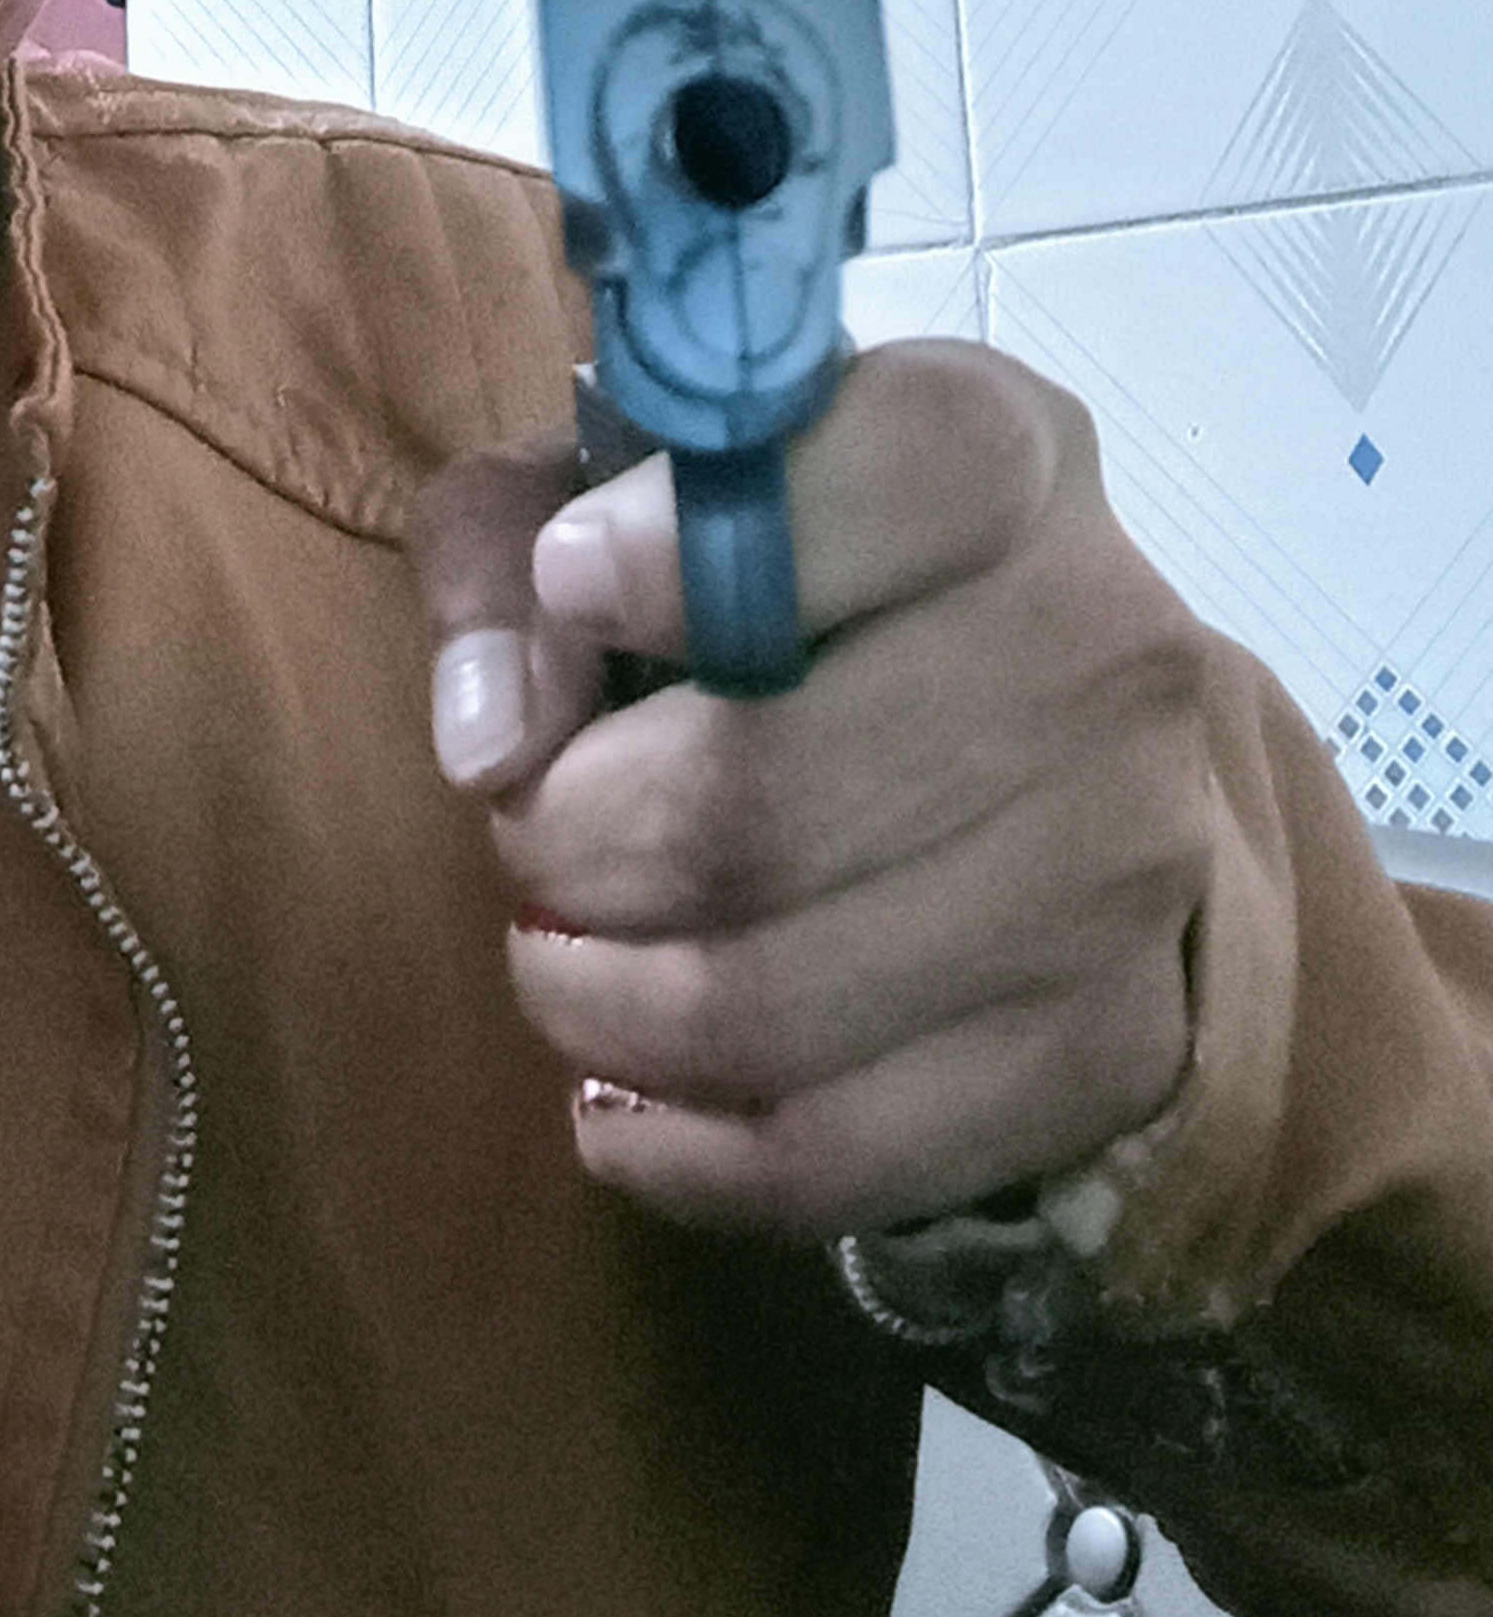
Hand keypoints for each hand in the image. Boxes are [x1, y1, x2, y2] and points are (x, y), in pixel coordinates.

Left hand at [410, 345, 1218, 1238]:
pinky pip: (834, 1157)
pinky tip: (617, 1096)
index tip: (571, 590)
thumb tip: (489, 736)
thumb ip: (508, 550)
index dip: (683, 549)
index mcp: (1000, 459)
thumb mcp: (617, 497)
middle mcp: (1106, 649)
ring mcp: (1127, 867)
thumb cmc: (780, 595)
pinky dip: (675, 1150)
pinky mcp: (1108, 1051)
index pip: (891, 475)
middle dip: (573, 837)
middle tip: (534, 833)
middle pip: (758, 800)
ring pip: (770, 1001)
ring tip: (564, 953)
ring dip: (599, 1000)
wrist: (1050, 756)